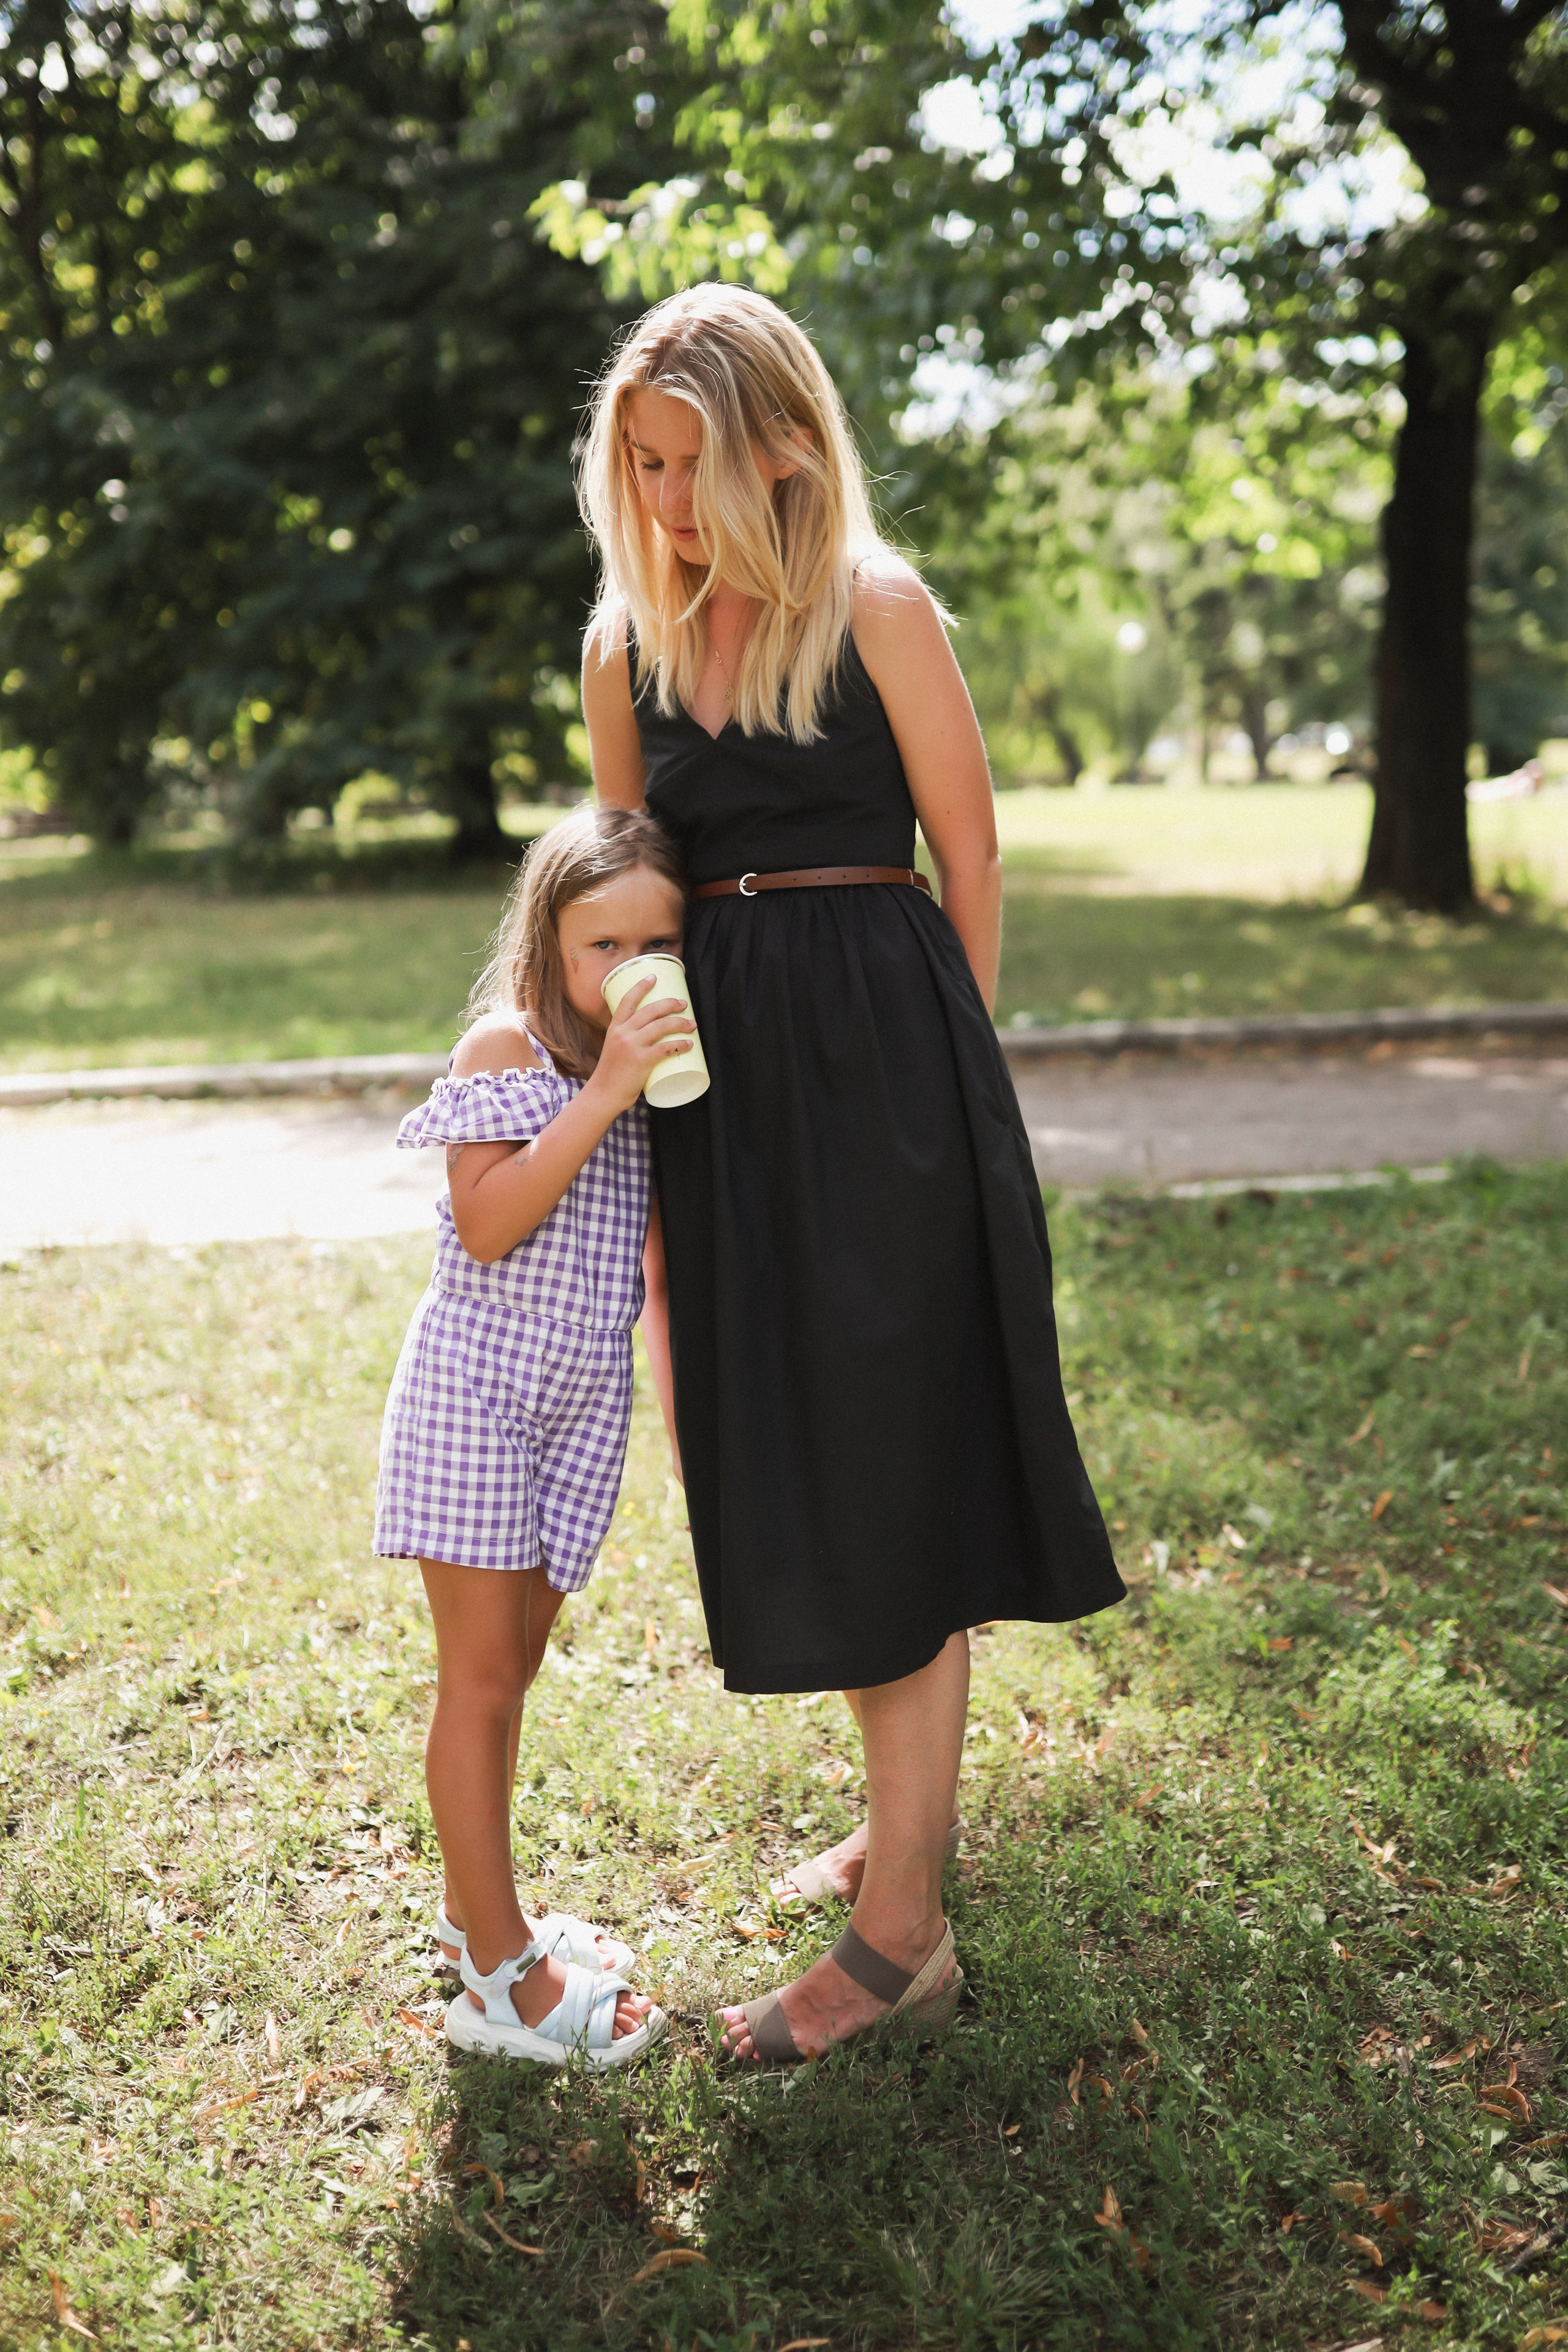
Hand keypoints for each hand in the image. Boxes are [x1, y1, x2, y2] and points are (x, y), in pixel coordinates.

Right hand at [587, 975, 695, 1114]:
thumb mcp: (615, 1049)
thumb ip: (629, 1039)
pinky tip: (689, 1043)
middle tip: (683, 1004)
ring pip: (661, 1026)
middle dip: (670, 1003)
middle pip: (650, 1010)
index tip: (653, 977)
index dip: (641, 986)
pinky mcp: (642, 1061)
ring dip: (680, 1022)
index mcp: (614, 1028)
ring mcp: (632, 1046)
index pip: (628, 1000)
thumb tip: (650, 1035)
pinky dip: (680, 1044)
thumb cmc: (612, 1074)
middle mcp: (623, 1033)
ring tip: (692, 1024)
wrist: (603, 1094)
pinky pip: (666, 1048)